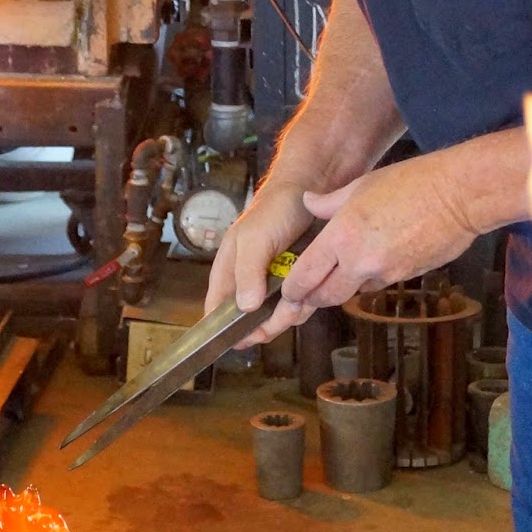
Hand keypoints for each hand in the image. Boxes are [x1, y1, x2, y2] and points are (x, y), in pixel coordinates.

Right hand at [205, 179, 311, 334]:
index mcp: (229, 268)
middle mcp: (250, 278)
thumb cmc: (275, 210)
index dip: (221, 328)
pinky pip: (299, 303)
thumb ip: (247, 272)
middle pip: (250, 317)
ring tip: (297, 305)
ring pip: (277, 313)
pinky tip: (310, 297)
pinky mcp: (299, 280)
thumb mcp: (255, 239)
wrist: (315, 188)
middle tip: (275, 326)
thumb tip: (244, 308)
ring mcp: (275, 281)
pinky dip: (304, 305)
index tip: (234, 343)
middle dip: (264, 325)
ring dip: (287, 315)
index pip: (217, 305)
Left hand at [238, 150, 478, 344]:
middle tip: (306, 294)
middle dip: (313, 299)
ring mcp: (385, 272)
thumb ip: (328, 202)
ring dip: (343, 287)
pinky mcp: (406, 277)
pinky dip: (370, 278)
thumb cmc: (411, 182)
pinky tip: (373, 260)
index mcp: (342, 236)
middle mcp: (359, 261)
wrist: (458, 195)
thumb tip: (307, 202)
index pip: (305, 276)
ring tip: (340, 272)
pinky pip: (378, 285)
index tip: (287, 292)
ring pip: (353, 292)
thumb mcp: (362, 184)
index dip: (292, 290)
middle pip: (326, 297)